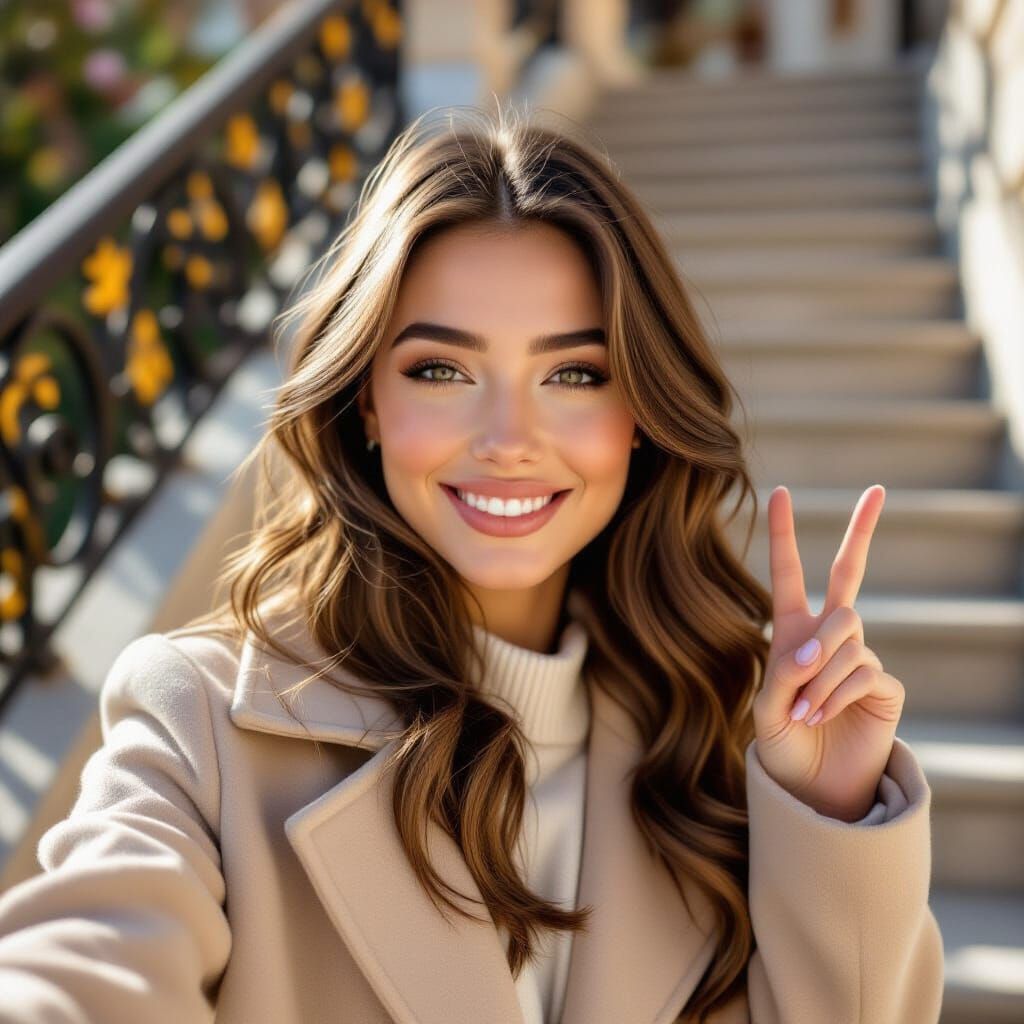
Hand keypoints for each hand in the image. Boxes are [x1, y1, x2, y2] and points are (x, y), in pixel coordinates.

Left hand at [752, 485, 905, 821]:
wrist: (812, 787)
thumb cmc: (784, 745)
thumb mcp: (768, 708)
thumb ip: (786, 672)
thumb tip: (818, 647)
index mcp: (793, 632)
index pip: (789, 575)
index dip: (786, 535)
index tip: (783, 491)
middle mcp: (830, 636)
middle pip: (850, 574)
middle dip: (863, 530)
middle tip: (877, 491)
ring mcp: (860, 657)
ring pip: (844, 635)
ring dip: (819, 672)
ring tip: (803, 711)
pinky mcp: (884, 685)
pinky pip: (861, 671)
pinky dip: (835, 693)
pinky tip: (821, 716)